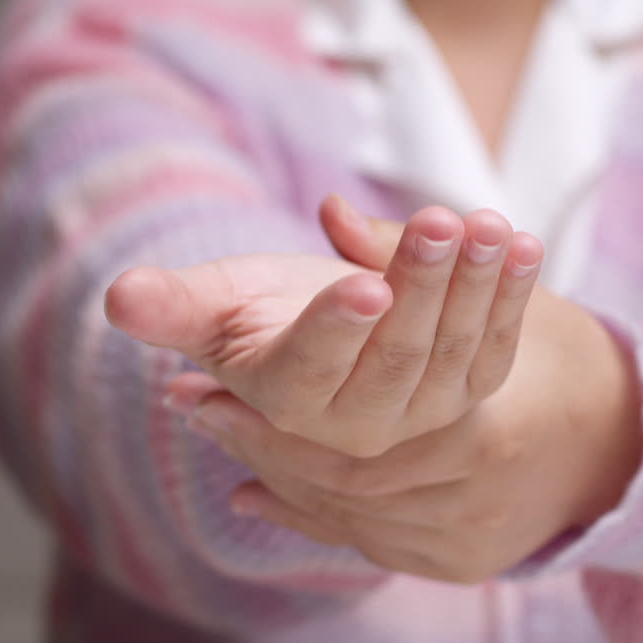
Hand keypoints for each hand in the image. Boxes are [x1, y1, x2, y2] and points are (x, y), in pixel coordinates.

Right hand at [106, 196, 542, 456]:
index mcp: (287, 402)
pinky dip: (511, 296)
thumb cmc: (255, 314)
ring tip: (487, 221)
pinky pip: (492, 347)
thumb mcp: (212, 306)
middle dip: (422, 286)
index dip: (338, 329)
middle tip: (443, 219)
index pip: (311, 371)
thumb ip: (172, 307)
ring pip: (451, 351)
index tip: (365, 283)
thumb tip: (118, 297)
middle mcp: (357, 423)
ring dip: (475, 284)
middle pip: (395, 356)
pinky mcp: (461, 392)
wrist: (322, 342)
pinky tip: (523, 244)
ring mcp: (417, 412)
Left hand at [165, 284, 642, 582]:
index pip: (342, 422)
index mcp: (474, 429)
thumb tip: (329, 210)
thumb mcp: (491, 289)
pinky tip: (254, 493)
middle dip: (256, 438)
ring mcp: (460, 538)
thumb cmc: (558, 350)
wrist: (623, 436)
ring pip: (342, 511)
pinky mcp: (454, 563)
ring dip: (271, 473)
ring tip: (209, 434)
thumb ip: (405, 254)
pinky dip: (309, 517)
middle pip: (335, 470)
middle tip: (186, 403)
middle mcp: (463, 496)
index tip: (201, 376)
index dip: (264, 404)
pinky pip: (365, 543)